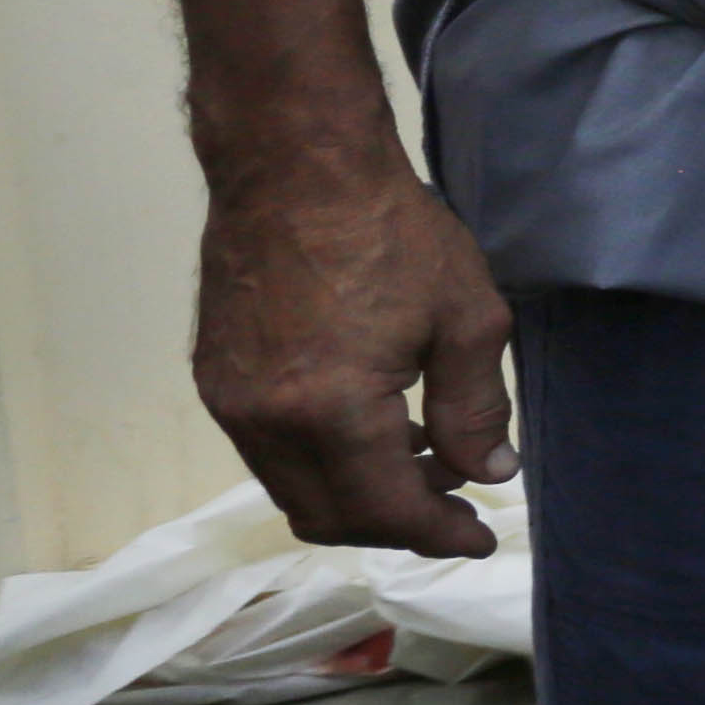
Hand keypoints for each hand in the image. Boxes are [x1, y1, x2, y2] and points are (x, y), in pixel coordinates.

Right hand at [191, 154, 514, 559]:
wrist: (294, 167)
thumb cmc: (389, 232)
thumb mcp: (465, 319)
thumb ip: (477, 409)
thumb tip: (490, 474)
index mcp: (329, 412)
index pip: (386, 510)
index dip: (440, 535)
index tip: (481, 538)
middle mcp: (265, 421)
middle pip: (332, 516)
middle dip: (399, 524)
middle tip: (457, 504)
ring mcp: (229, 403)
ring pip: (295, 490)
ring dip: (360, 495)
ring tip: (427, 463)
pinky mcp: (214, 380)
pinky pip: (270, 454)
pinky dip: (323, 462)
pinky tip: (375, 429)